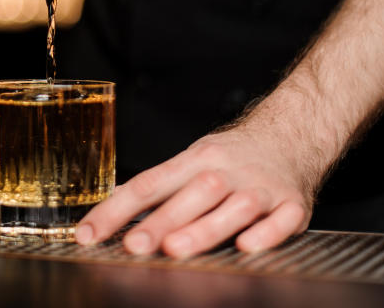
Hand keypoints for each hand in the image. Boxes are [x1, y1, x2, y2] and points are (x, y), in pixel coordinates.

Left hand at [75, 124, 313, 257]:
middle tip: (134, 245)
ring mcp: (262, 187)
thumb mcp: (190, 161)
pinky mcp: (294, 205)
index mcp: (195, 160)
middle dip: (162, 221)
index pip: (148, 183)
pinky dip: (266, 234)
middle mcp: (227, 171)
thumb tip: (109, 212)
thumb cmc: (232, 157)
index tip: (89, 234)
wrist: (292, 134)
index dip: (116, 209)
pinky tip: (246, 247)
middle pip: (193, 194)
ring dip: (206, 228)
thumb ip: (156, 188)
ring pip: (235, 206)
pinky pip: (283, 220)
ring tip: (177, 250)